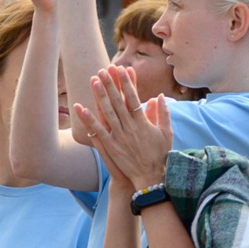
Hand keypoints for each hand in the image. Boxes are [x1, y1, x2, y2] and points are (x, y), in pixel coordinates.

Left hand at [73, 64, 171, 193]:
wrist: (150, 177)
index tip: (122, 69)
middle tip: (104, 70)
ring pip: (107, 112)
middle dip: (111, 84)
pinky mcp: (111, 147)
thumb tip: (160, 96)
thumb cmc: (160, 155)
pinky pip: (97, 131)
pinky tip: (81, 108)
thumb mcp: (166, 133)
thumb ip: (163, 113)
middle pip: (118, 101)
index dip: (127, 82)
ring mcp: (119, 136)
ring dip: (100, 95)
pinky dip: (89, 120)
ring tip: (94, 80)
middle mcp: (130, 127)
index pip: (133, 97)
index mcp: (143, 122)